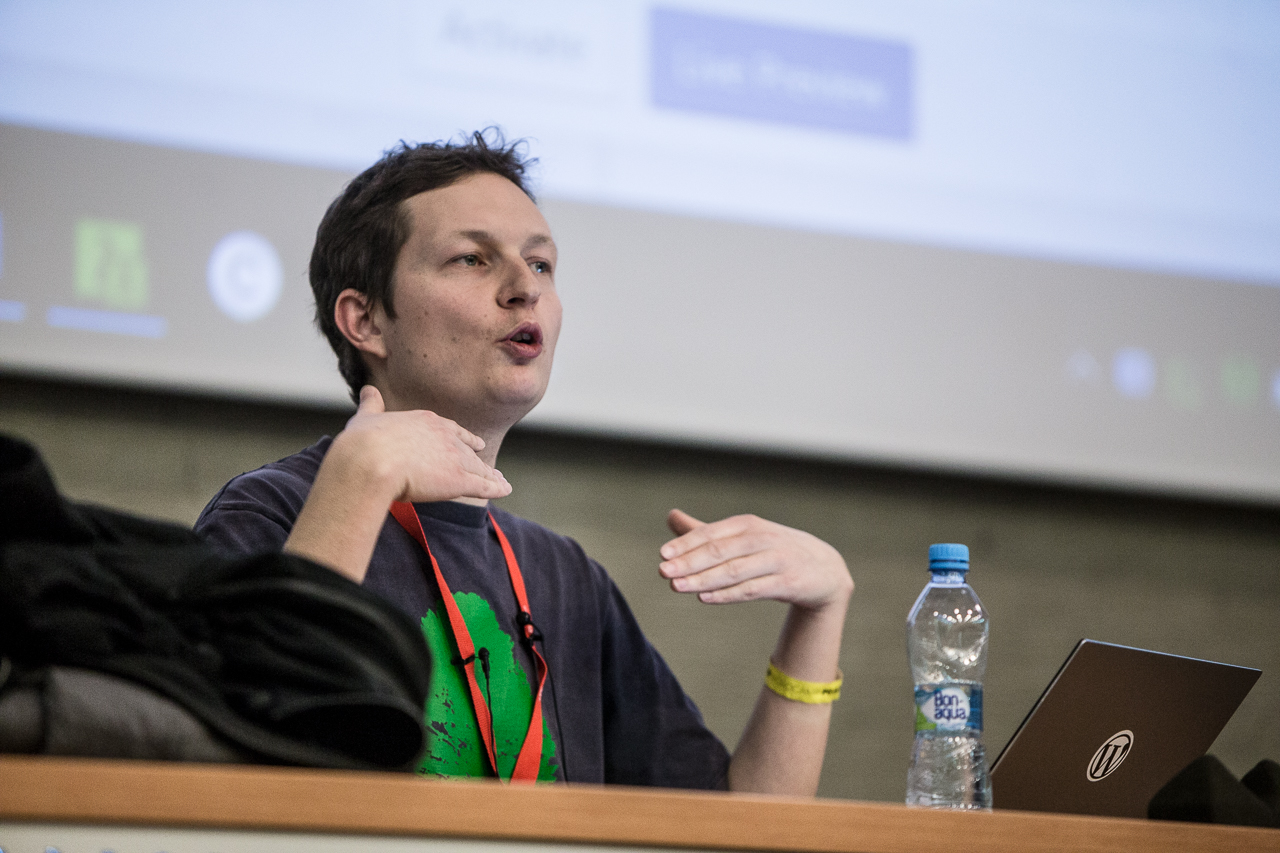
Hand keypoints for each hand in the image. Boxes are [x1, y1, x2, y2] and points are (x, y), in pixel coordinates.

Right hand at [331, 385, 510, 503]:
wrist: (371, 460)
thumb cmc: (363, 442)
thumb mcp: (367, 417)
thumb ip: (371, 405)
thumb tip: (367, 390)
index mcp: (426, 421)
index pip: (451, 430)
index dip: (463, 437)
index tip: (474, 442)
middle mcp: (445, 437)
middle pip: (467, 450)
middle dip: (478, 458)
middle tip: (488, 465)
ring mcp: (455, 458)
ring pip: (478, 468)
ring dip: (491, 475)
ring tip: (500, 481)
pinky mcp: (458, 480)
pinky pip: (484, 485)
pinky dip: (497, 488)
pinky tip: (505, 490)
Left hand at [659, 509, 852, 610]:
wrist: (825, 571)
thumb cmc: (774, 552)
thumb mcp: (743, 538)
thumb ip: (706, 531)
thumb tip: (671, 516)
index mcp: (748, 525)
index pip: (711, 533)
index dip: (686, 543)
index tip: (662, 555)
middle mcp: (762, 538)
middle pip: (720, 550)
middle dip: (689, 561)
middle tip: (663, 571)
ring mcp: (777, 560)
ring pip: (734, 570)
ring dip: (703, 579)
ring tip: (676, 586)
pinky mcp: (788, 582)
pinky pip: (753, 589)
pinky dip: (728, 594)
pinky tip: (705, 597)